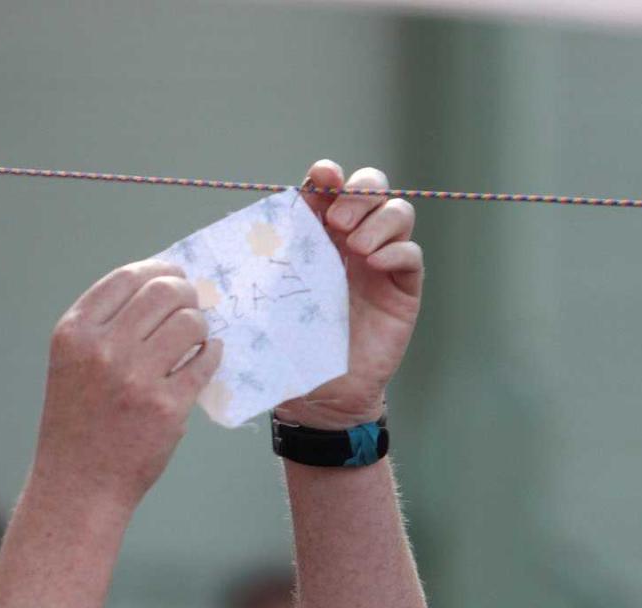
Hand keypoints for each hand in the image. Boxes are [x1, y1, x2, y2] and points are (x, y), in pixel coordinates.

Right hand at [36, 258, 224, 511]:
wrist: (79, 484)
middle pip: (164, 291)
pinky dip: (212, 353)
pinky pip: (205, 360)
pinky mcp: (167, 406)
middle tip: (192, 305)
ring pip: (191, 322)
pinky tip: (205, 357)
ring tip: (194, 340)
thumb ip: (105, 325)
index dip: (158, 269)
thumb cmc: (78, 421)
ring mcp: (136, 378)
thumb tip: (164, 284)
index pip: (127, 277)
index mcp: (74, 334)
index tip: (173, 276)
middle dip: (186, 293)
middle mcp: (102, 350)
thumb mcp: (72, 363)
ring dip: (200, 326)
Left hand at [274, 159, 423, 429]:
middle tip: (337, 219)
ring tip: (355, 247)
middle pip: (371, 189)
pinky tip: (376, 264)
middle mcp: (351, 242)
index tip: (320, 175)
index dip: (327, 176)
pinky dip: (396, 250)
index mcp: (315, 238)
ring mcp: (381, 262)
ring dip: (378, 220)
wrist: (319, 397)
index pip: (328, 191)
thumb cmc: (288, 349)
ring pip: (397, 213)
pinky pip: (410, 254)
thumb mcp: (267, 306)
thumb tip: (230, 242)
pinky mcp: (402, 288)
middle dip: (359, 192)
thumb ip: (260, 273)